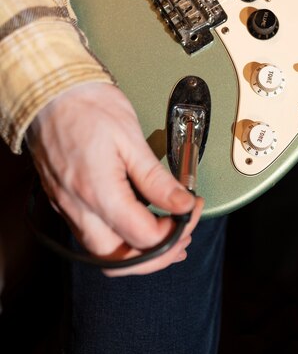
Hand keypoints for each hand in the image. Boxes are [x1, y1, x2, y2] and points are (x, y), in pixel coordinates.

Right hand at [26, 82, 202, 275]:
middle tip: (183, 234)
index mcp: (98, 193)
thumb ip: (157, 179)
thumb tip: (182, 204)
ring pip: (105, 254)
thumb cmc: (86, 106)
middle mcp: (79, 209)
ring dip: (139, 252)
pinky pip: (93, 236)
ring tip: (167, 234)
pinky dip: (121, 239)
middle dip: (158, 257)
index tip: (191, 210)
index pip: (145, 237)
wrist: (49, 92)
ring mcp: (69, 209)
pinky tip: (139, 222)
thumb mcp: (130, 139)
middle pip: (121, 262)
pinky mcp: (65, 204)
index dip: (176, 230)